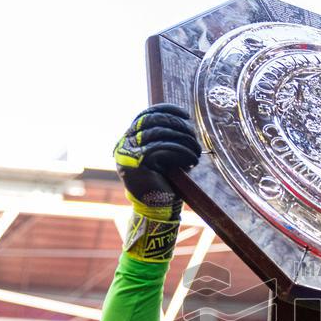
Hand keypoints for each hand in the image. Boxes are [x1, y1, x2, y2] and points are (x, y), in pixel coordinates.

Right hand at [114, 104, 201, 220]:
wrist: (156, 209)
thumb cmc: (163, 182)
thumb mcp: (162, 155)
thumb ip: (163, 138)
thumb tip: (182, 118)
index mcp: (128, 140)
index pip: (145, 115)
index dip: (166, 110)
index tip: (185, 114)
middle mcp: (124, 144)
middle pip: (153, 122)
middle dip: (177, 124)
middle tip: (194, 134)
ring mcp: (127, 153)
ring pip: (159, 133)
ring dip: (182, 138)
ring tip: (196, 149)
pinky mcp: (136, 162)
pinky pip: (162, 147)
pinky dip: (180, 150)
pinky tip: (191, 158)